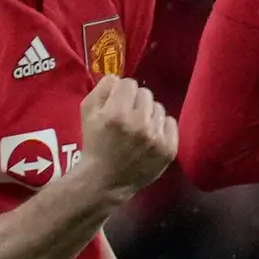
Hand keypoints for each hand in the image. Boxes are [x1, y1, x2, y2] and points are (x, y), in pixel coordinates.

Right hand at [81, 75, 177, 194]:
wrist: (106, 180)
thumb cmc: (94, 144)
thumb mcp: (87, 112)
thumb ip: (101, 89)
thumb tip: (118, 78)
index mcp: (116, 113)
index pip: (129, 83)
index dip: (121, 91)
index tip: (118, 102)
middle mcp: (140, 124)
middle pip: (146, 94)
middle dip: (135, 101)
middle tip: (127, 115)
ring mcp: (157, 137)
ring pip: (159, 107)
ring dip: (148, 114)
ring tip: (138, 127)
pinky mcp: (169, 149)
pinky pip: (171, 123)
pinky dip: (161, 126)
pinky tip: (150, 135)